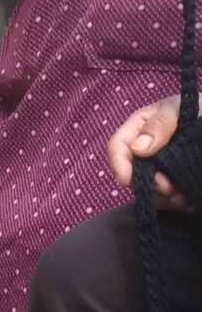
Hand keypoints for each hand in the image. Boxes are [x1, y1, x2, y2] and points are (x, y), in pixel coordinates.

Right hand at [107, 96, 194, 212]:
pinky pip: (168, 200)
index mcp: (139, 130)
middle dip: (150, 183)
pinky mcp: (175, 183)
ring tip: (185, 193)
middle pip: (132, 174)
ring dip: (167, 196)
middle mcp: (145, 152)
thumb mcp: (178, 110)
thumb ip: (159, 125)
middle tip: (171, 187)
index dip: (118, 164)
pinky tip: (190, 196)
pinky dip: (178, 202)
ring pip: (150, 189)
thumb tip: (137, 149)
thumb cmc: (199, 110)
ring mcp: (160, 168)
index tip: (127, 180)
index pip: (117, 147)